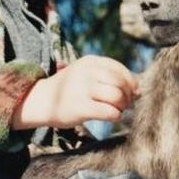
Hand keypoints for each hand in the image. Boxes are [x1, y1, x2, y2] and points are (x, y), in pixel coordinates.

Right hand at [11, 55, 138, 128]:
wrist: (40, 101)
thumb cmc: (69, 89)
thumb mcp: (85, 73)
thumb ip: (108, 76)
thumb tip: (138, 89)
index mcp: (89, 61)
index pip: (119, 68)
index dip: (130, 81)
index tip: (132, 92)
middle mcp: (86, 72)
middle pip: (120, 82)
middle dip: (128, 95)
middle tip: (125, 104)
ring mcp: (82, 89)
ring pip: (116, 96)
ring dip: (122, 106)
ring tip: (118, 110)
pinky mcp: (80, 108)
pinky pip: (109, 112)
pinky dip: (116, 116)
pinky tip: (112, 117)